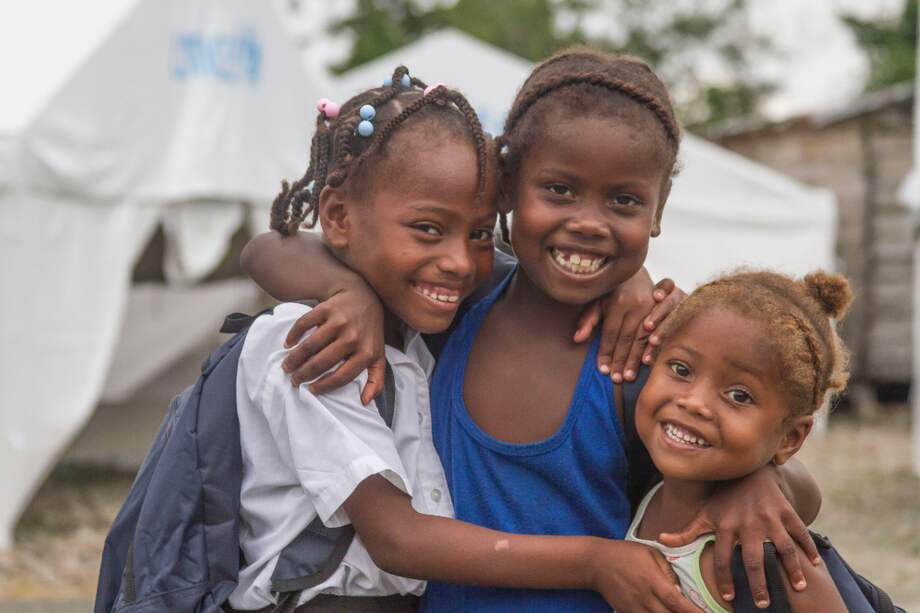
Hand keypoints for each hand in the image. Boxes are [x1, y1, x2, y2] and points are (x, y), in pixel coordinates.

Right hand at [281, 279, 385, 404]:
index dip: (324, 386)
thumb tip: (366, 401)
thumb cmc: (370, 332)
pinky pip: (305, 324)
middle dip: (304, 374)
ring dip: (295, 358)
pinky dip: (293, 335)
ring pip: (310, 345)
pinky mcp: (327, 309)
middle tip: (294, 380)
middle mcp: (353, 337)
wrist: (365, 297)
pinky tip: (288, 344)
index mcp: (366, 352)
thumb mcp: (378, 355)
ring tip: (287, 366)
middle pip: (322, 362)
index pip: (342, 376)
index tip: (311, 390)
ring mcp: (339, 322)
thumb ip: (376, 379)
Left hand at [574, 271, 683, 382]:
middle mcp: (636, 304)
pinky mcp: (663, 309)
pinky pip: (658, 333)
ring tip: (629, 377)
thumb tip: (577, 339)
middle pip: (627, 339)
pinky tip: (647, 363)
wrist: (635, 270)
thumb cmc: (611, 288)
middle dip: (621, 361)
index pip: (610, 333)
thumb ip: (588, 319)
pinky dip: (652, 349)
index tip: (602, 370)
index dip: (605, 353)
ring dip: (636, 360)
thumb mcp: (597, 299)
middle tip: (616, 379)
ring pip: (643, 338)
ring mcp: (652, 307)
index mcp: (618, 302)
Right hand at [591, 540, 698, 612]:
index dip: (692, 612)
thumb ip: (667, 570)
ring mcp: (633, 607)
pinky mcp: (625, 612)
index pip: (676, 601)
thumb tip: (680, 589)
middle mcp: (644, 597)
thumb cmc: (626, 554)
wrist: (596, 562)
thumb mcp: (650, 553)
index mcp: (652, 580)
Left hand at [658, 465, 818, 607]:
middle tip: (761, 604)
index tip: (728, 598)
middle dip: (758, 583)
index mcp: (725, 525)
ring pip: (783, 547)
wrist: (748, 470)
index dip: (724, 579)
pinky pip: (800, 532)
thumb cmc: (724, 498)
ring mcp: (769, 517)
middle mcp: (747, 523)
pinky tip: (815, 564)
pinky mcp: (786, 511)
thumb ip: (686, 531)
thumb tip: (660, 541)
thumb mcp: (704, 513)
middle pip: (753, 558)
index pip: (722, 558)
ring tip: (798, 589)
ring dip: (792, 569)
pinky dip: (809, 548)